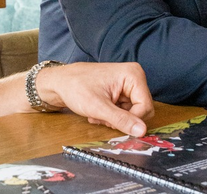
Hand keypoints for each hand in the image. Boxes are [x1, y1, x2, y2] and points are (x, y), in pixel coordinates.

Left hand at [35, 62, 153, 136]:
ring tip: (97, 114)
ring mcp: (127, 84)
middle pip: (141, 111)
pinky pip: (124, 111)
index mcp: (133, 74)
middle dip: (121, 119)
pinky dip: (111, 115)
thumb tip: (141, 131)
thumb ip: (121, 119)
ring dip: (114, 119)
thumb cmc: (75, 87)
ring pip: (132, 113)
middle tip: (102, 118)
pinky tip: (98, 112)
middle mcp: (134, 77)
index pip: (146, 107)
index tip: (112, 121)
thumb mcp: (98, 107)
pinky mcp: (121, 91)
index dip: (132, 119)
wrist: (60, 82)